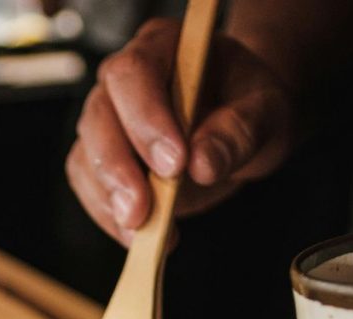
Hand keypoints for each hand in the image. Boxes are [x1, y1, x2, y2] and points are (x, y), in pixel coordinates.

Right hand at [66, 18, 297, 245]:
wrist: (242, 125)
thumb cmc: (251, 106)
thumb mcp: (267, 111)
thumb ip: (240, 130)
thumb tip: (203, 163)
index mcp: (161, 47)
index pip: (134, 74)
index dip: (146, 119)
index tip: (174, 165)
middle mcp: (122, 81)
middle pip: (98, 117)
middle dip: (117, 169)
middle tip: (143, 210)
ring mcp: (107, 119)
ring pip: (85, 155)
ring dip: (109, 200)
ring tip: (142, 234)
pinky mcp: (101, 159)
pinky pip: (88, 187)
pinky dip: (108, 217)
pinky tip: (137, 237)